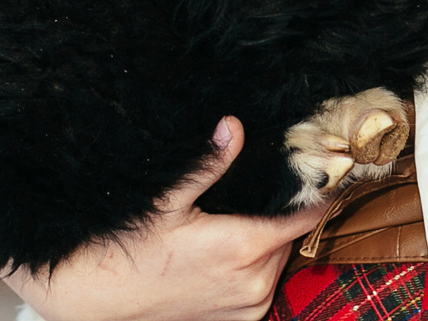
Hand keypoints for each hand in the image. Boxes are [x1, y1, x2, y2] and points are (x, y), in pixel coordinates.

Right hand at [1, 116, 327, 320]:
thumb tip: (232, 126)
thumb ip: (209, 164)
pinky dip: (256, 268)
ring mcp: (249, 305)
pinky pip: (265, 285)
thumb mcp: (169, 199)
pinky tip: (229, 254)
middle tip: (262, 191)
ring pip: (279, 260)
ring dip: (268, 242)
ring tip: (237, 222)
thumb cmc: (133, 247)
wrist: (100, 298)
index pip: (306, 215)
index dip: (317, 191)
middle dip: (281, 214)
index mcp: (245, 246)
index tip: (326, 168)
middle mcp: (255, 281)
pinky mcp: (240, 319)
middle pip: (291, 235)